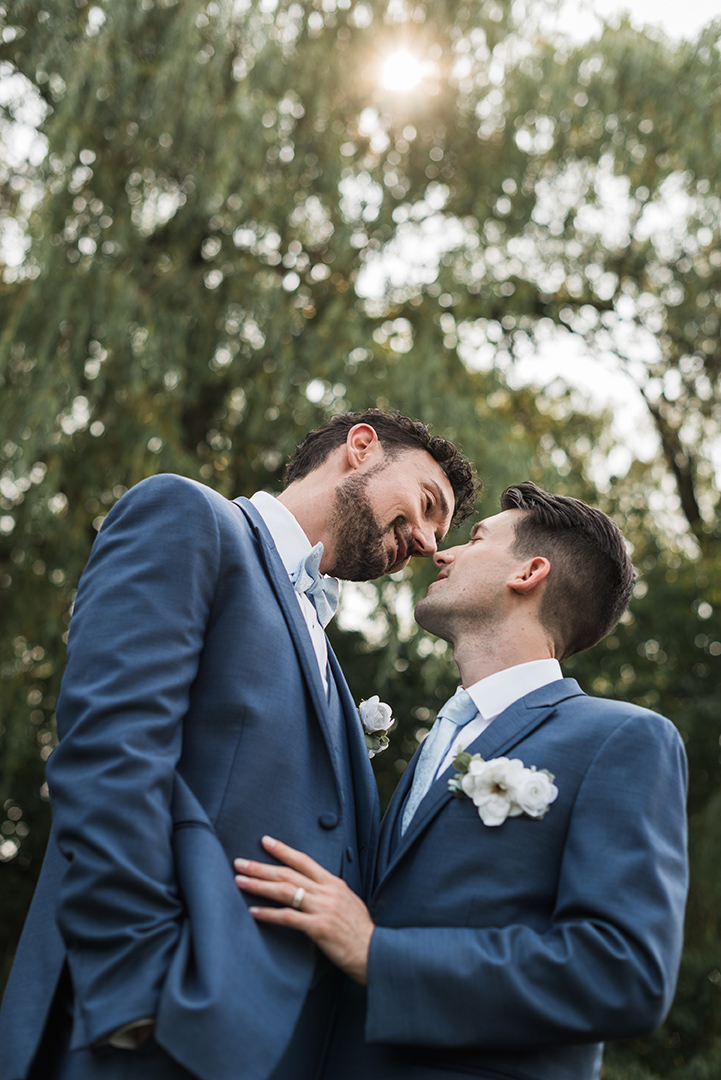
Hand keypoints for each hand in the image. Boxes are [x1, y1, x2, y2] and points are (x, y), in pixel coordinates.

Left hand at [234, 836, 374, 984]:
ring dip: (259, 886)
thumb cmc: (360, 931)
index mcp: (334, 883)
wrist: (375, 953)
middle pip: (288, 874)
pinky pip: (289, 918)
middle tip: (240, 862)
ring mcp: (323, 908)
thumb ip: (329, 893)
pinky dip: (269, 914)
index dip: (283, 850)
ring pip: (285, 891)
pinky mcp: (319, 928)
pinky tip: (254, 912)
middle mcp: (327, 892)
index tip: (265, 841)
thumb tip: (309, 889)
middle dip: (261, 867)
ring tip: (240, 882)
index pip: (304, 860)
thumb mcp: (348, 903)